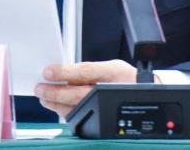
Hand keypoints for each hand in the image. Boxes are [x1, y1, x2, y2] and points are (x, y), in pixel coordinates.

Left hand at [35, 60, 152, 117]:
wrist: (148, 96)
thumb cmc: (127, 79)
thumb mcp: (113, 67)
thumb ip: (90, 70)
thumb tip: (63, 72)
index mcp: (114, 72)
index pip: (86, 71)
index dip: (65, 72)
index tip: (48, 71)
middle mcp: (112, 91)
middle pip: (78, 94)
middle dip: (55, 92)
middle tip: (40, 88)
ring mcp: (108, 107)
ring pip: (77, 109)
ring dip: (56, 104)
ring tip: (44, 97)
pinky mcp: (104, 121)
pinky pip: (81, 117)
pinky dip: (66, 111)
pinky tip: (57, 106)